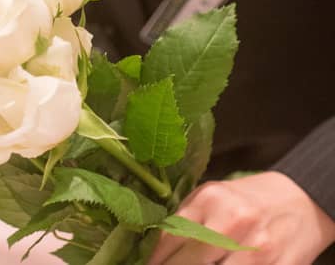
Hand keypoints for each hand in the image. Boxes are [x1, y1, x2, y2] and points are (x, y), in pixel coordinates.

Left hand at [148, 171, 334, 264]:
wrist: (301, 199)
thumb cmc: (246, 199)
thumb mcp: (212, 196)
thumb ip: (185, 218)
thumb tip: (153, 244)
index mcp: (211, 199)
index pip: (169, 237)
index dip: (153, 259)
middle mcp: (233, 222)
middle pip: (188, 262)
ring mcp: (258, 249)